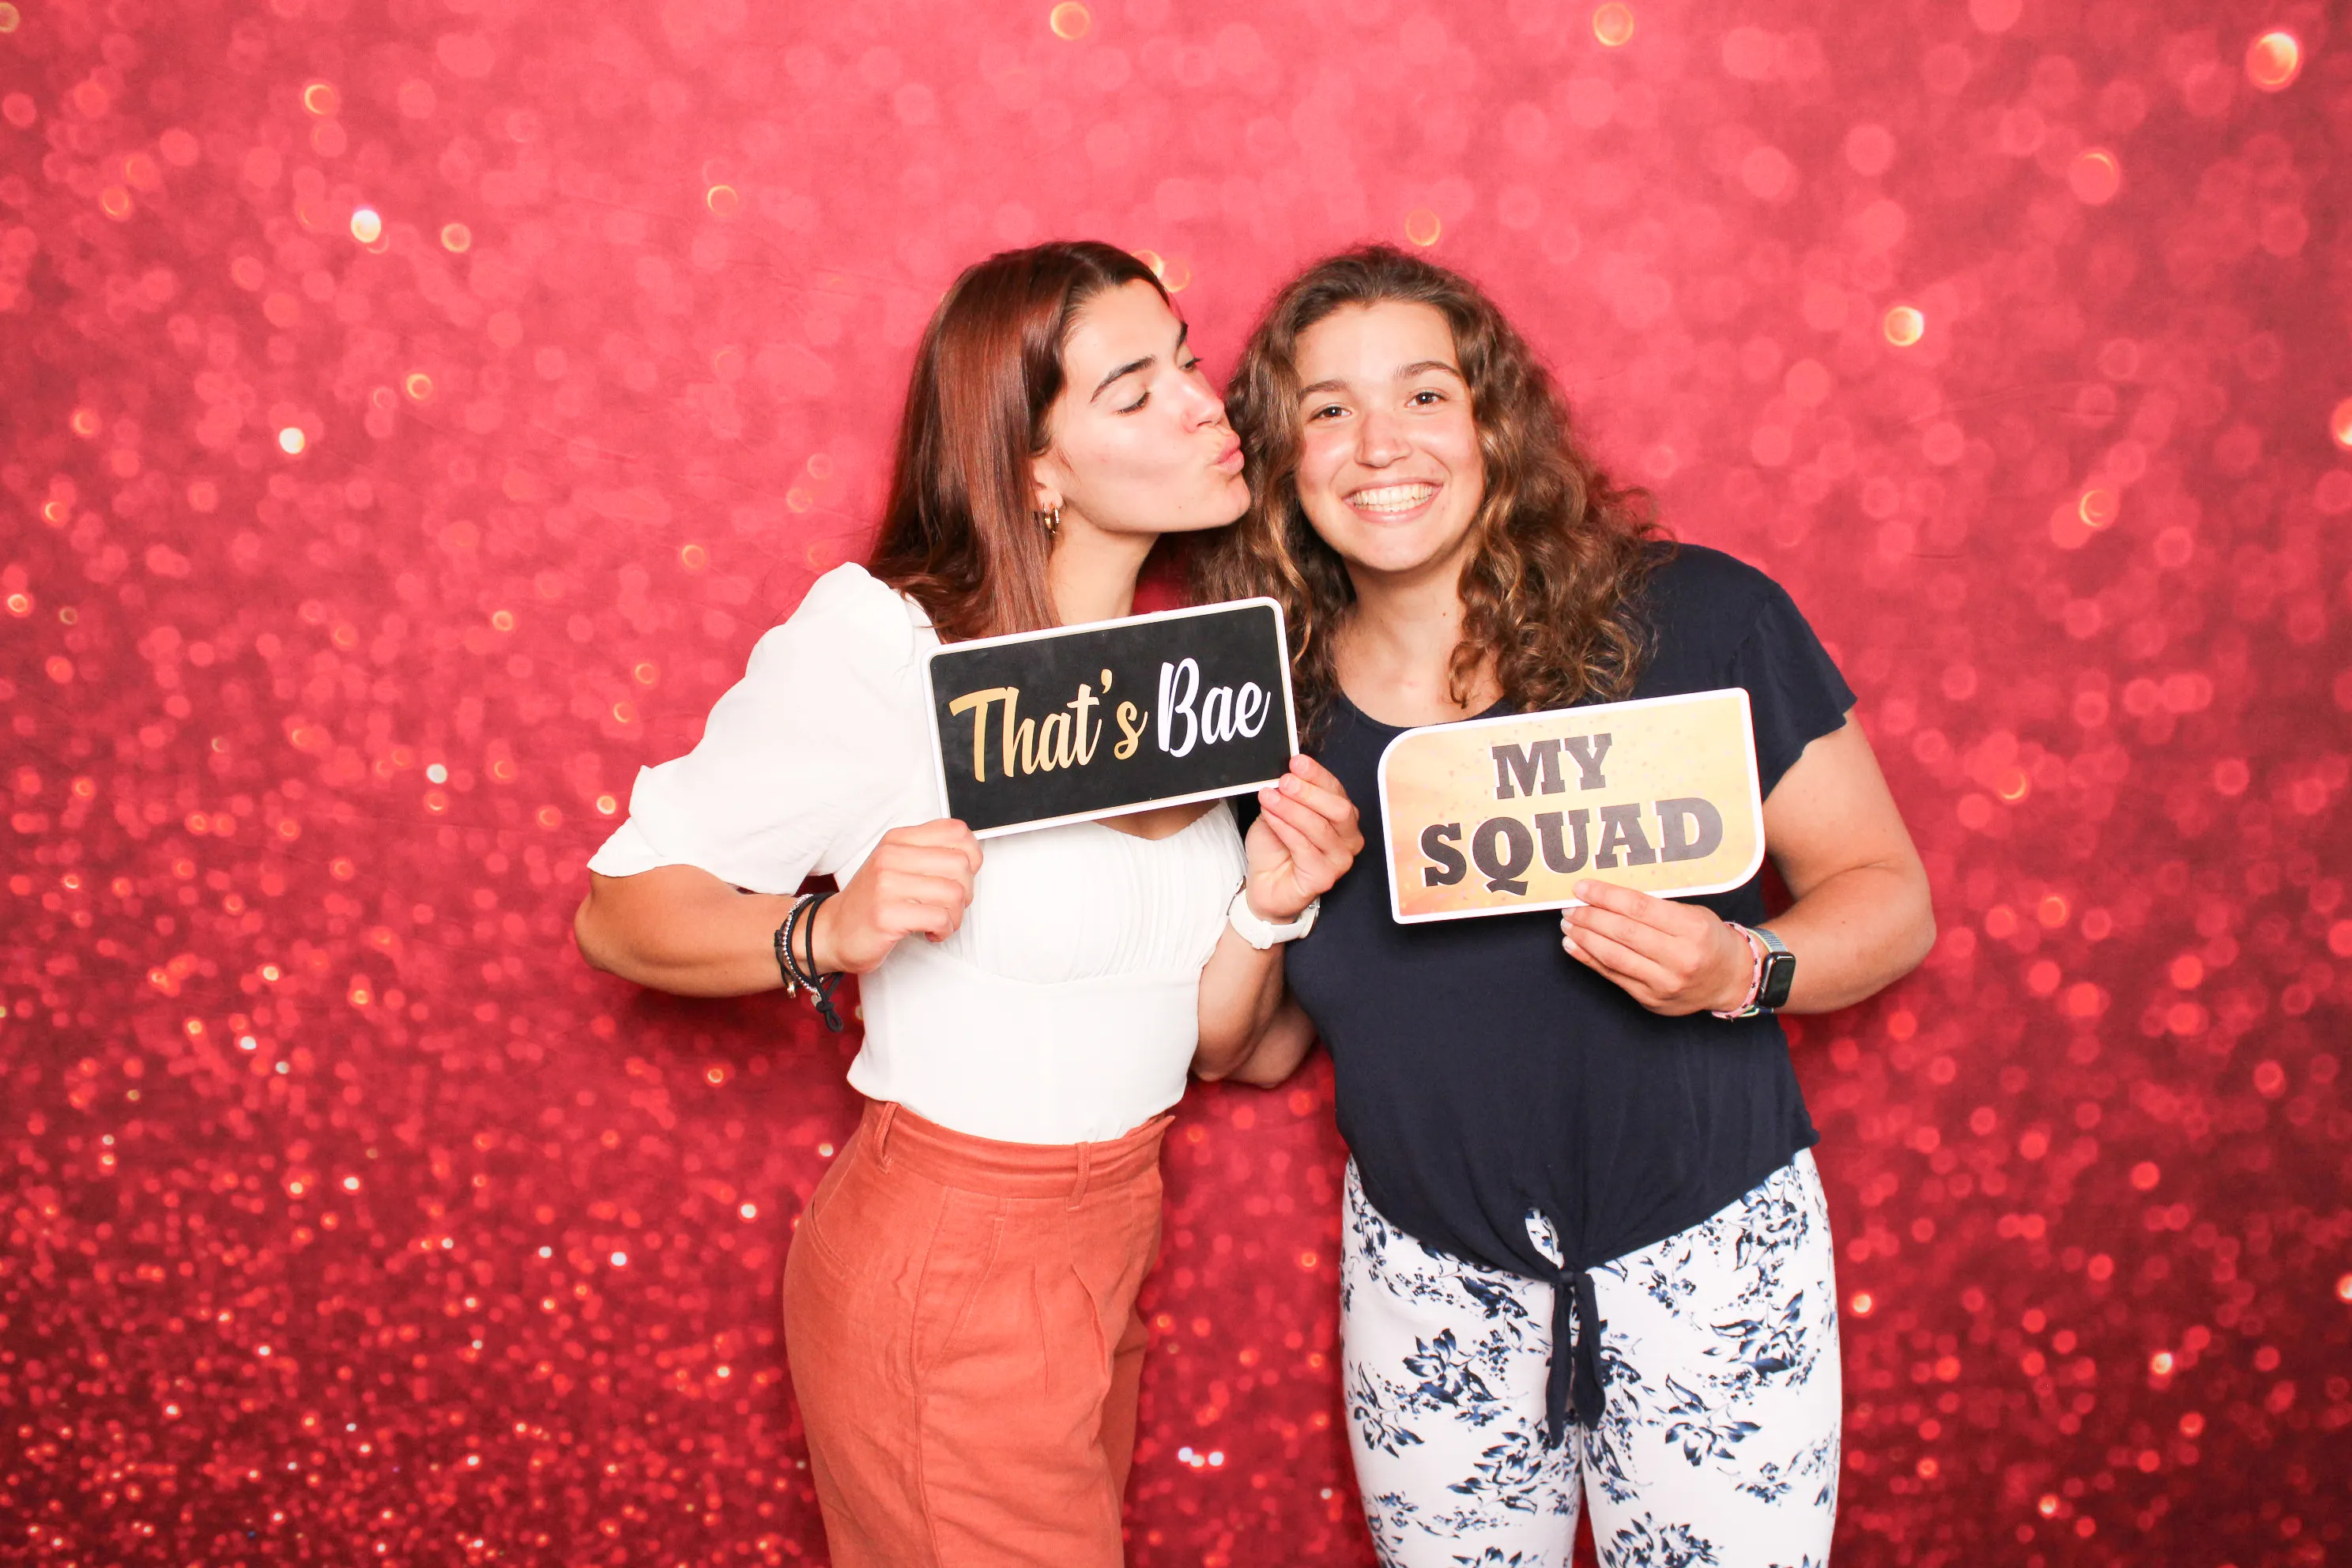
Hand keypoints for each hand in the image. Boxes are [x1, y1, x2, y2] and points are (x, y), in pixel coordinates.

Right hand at [815, 819, 982, 973]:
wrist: (832, 931)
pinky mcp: (887, 914)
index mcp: (897, 840)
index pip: (957, 832)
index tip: (961, 877)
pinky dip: (944, 930)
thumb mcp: (896, 865)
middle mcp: (891, 856)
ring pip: (954, 893)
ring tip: (941, 922)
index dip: (972, 857)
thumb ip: (928, 854)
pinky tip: (931, 933)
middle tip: (950, 906)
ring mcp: (886, 884)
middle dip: (966, 892)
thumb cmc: (871, 901)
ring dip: (956, 915)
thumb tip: (971, 856)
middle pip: (960, 864)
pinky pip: (939, 918)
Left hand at [1243, 756, 1362, 921]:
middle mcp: (1349, 839)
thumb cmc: (1277, 848)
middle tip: (1285, 781)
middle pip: (1338, 809)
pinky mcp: (1324, 878)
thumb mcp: (1280, 812)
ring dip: (1292, 809)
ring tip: (1269, 797)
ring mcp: (1340, 860)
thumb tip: (1286, 772)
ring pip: (1320, 828)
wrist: (1265, 884)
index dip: (1317, 775)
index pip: (1337, 791)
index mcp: (1343, 818)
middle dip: (1309, 792)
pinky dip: (1285, 828)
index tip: (1297, 761)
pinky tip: (1270, 816)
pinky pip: (1304, 848)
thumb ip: (1288, 795)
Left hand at [1558, 880, 1754, 1015]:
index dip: (1605, 896)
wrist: (1730, 979)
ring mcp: (1664, 983)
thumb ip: (1654, 908)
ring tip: (1568, 924)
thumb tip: (1605, 897)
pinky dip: (1589, 959)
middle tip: (1569, 907)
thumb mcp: (1693, 913)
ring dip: (1584, 938)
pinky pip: (1613, 976)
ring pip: (1614, 956)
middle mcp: (1680, 958)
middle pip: (1623, 932)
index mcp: (1692, 928)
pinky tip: (1575, 946)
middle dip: (1589, 917)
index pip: (1638, 907)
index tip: (1581, 888)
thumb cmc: (1708, 939)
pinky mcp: (1651, 1000)